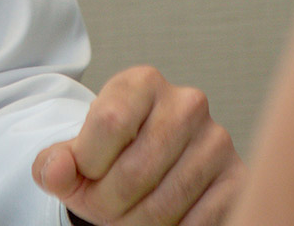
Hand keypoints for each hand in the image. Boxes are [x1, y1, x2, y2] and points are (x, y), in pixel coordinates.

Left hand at [34, 67, 243, 225]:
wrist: (154, 171)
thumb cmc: (112, 160)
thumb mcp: (77, 157)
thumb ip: (58, 163)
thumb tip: (55, 172)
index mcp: (142, 82)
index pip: (109, 122)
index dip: (87, 163)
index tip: (84, 174)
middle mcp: (186, 103)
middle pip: (135, 171)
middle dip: (108, 206)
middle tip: (104, 211)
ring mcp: (217, 140)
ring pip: (164, 203)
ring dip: (137, 225)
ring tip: (129, 217)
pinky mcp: (238, 177)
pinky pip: (198, 222)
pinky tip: (163, 220)